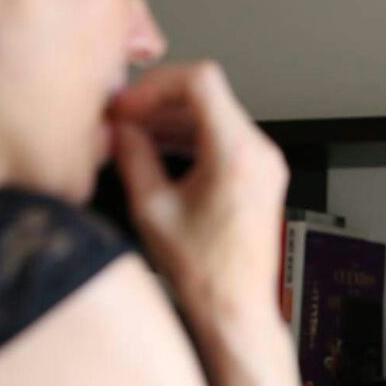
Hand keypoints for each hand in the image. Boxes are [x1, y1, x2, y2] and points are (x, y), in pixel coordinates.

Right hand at [109, 62, 288, 327]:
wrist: (236, 306)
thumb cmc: (206, 272)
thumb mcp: (152, 208)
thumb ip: (132, 156)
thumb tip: (120, 128)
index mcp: (238, 155)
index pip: (201, 80)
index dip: (155, 84)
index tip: (129, 104)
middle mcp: (261, 154)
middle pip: (207, 95)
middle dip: (158, 102)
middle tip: (122, 118)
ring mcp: (265, 165)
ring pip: (214, 115)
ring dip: (170, 119)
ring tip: (132, 135)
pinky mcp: (261, 177)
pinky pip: (223, 139)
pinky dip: (190, 137)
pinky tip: (156, 150)